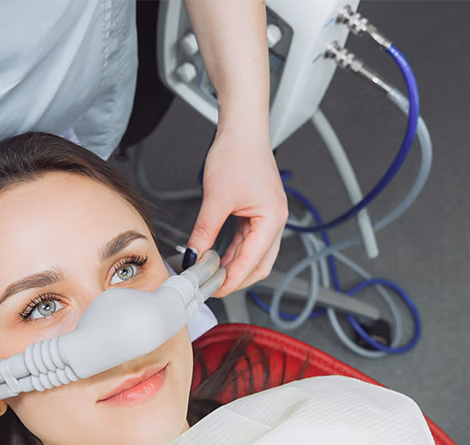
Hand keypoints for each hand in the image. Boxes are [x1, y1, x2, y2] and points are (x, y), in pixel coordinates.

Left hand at [187, 127, 287, 297]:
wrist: (242, 130)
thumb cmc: (237, 155)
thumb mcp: (216, 199)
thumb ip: (204, 232)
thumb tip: (193, 256)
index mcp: (272, 220)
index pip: (253, 262)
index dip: (232, 280)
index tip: (212, 290)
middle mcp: (275, 221)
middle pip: (259, 264)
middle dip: (236, 279)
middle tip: (210, 288)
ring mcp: (268, 217)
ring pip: (253, 254)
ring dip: (233, 266)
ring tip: (210, 275)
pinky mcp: (258, 212)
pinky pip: (247, 241)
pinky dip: (233, 252)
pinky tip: (216, 258)